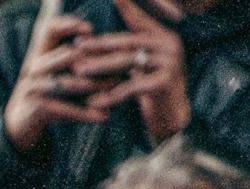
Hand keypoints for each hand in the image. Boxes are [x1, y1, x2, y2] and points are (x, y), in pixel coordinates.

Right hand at [0, 3, 105, 150]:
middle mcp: (34, 67)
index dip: (69, 25)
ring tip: (118, 89)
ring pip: (71, 82)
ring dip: (97, 86)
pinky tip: (104, 116)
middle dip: (98, 59)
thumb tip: (111, 50)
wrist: (18, 124)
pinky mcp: (35, 108)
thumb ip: (74, 59)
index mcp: (39, 53)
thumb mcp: (54, 72)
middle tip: (123, 62)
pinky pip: (65, 108)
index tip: (91, 29)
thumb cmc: (46, 94)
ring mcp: (33, 87)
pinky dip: (85, 113)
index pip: (50, 30)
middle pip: (69, 55)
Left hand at [73, 0, 190, 141]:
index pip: (140, 20)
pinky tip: (93, 101)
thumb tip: (99, 40)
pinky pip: (132, 87)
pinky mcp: (165, 83)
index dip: (127, 9)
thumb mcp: (142, 66)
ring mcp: (169, 63)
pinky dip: (111, 95)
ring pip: (128, 61)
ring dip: (100, 66)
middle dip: (100, 44)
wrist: (172, 118)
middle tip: (77, 46)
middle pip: (128, 41)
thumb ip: (130, 50)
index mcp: (163, 37)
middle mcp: (169, 45)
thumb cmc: (152, 91)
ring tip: (78, 70)